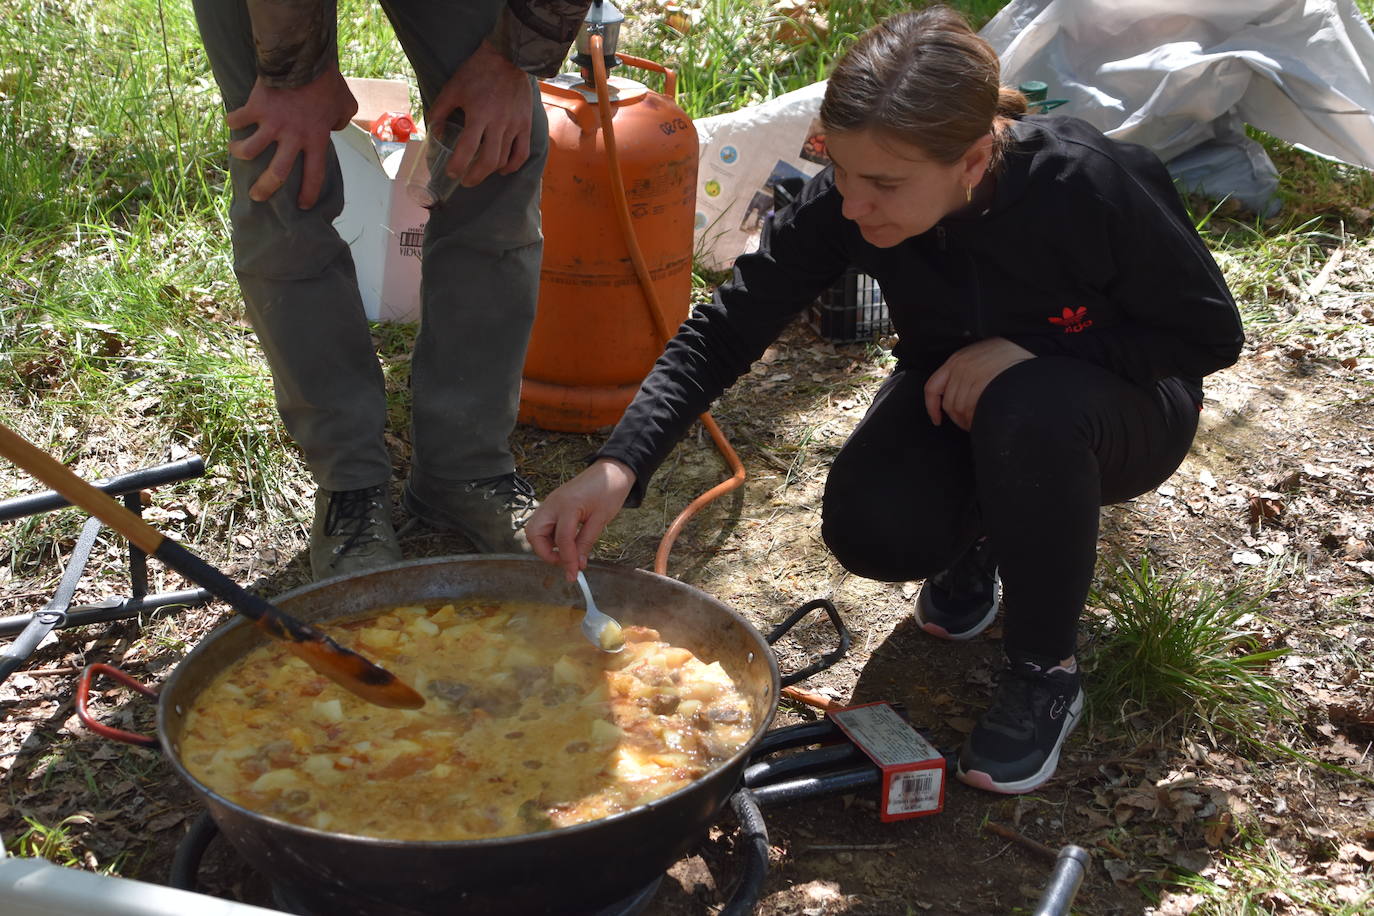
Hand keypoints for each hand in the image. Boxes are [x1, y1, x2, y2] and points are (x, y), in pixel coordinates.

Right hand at [225, 68, 356, 208]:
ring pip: (250, 150)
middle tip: (258, 197)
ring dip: (240, 153)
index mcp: (316, 139)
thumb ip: (341, 120)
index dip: (308, 193)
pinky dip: (233, 121)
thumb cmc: (327, 82)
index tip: (303, 205)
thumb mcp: (345, 105)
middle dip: (266, 189)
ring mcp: (271, 124)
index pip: (314, 175)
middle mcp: (293, 138)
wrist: (303, 59)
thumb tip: (334, 127)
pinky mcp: (255, 108)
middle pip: (277, 174)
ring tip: (237, 152)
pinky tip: (232, 122)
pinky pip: (237, 120)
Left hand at [426, 41, 532, 187]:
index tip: (452, 173)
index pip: (467, 148)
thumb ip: (440, 110)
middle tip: (465, 181)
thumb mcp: (453, 88)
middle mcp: (498, 124)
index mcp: (478, 114)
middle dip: (475, 176)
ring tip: (479, 173)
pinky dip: (513, 165)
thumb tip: (432, 131)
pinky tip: (504, 169)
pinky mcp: (525, 125)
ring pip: (504, 159)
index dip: (458, 165)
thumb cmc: (477, 72)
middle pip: (488, 160)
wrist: (509, 58)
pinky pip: (522, 153)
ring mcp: (514, 126)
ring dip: (490, 172)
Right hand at [526, 459, 635, 580]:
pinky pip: (542, 524)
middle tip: (563, 561)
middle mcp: (553, 504)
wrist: (611, 470)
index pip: (561, 539)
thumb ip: (586, 542)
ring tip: (564, 553)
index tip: (574, 574)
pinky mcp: (552, 504)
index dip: (567, 559)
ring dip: (545, 545)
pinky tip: (564, 542)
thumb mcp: (601, 519)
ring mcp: (550, 502)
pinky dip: (548, 537)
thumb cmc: (609, 490)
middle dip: (544, 552)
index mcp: (567, 506)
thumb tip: (578, 564)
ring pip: (534, 529)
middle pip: (533, 533)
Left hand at [924, 338, 1034, 430]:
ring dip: (966, 420)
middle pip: (948, 403)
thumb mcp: (978, 356)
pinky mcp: (982, 383)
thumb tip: (959, 394)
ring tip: (976, 423)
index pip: (932, 387)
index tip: (936, 418)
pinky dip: (974, 419)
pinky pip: (971, 408)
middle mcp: (959, 367)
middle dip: (956, 418)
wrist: (1024, 347)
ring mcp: (970, 375)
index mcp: (955, 360)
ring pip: (959, 408)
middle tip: (966, 423)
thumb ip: (964, 371)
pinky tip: (980, 420)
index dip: (932, 407)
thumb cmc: (1005, 353)